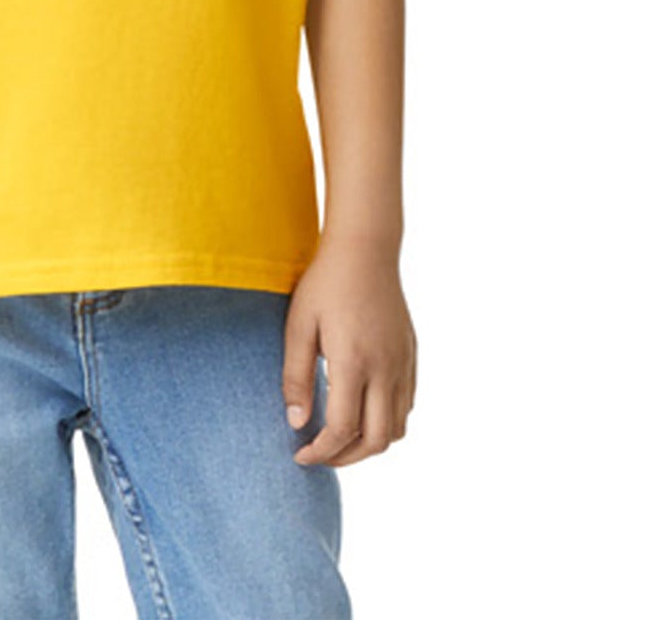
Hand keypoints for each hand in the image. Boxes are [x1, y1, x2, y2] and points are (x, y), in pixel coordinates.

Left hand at [282, 236, 416, 467]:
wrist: (365, 249)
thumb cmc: (325, 284)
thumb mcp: (298, 326)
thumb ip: (296, 377)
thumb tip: (297, 423)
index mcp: (353, 362)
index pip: (341, 429)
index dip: (320, 451)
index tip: (300, 455)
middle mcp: (385, 369)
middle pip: (376, 440)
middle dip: (346, 458)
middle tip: (320, 454)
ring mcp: (403, 364)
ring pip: (397, 428)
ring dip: (369, 443)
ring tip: (341, 438)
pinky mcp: (411, 356)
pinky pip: (406, 405)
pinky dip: (387, 421)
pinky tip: (362, 411)